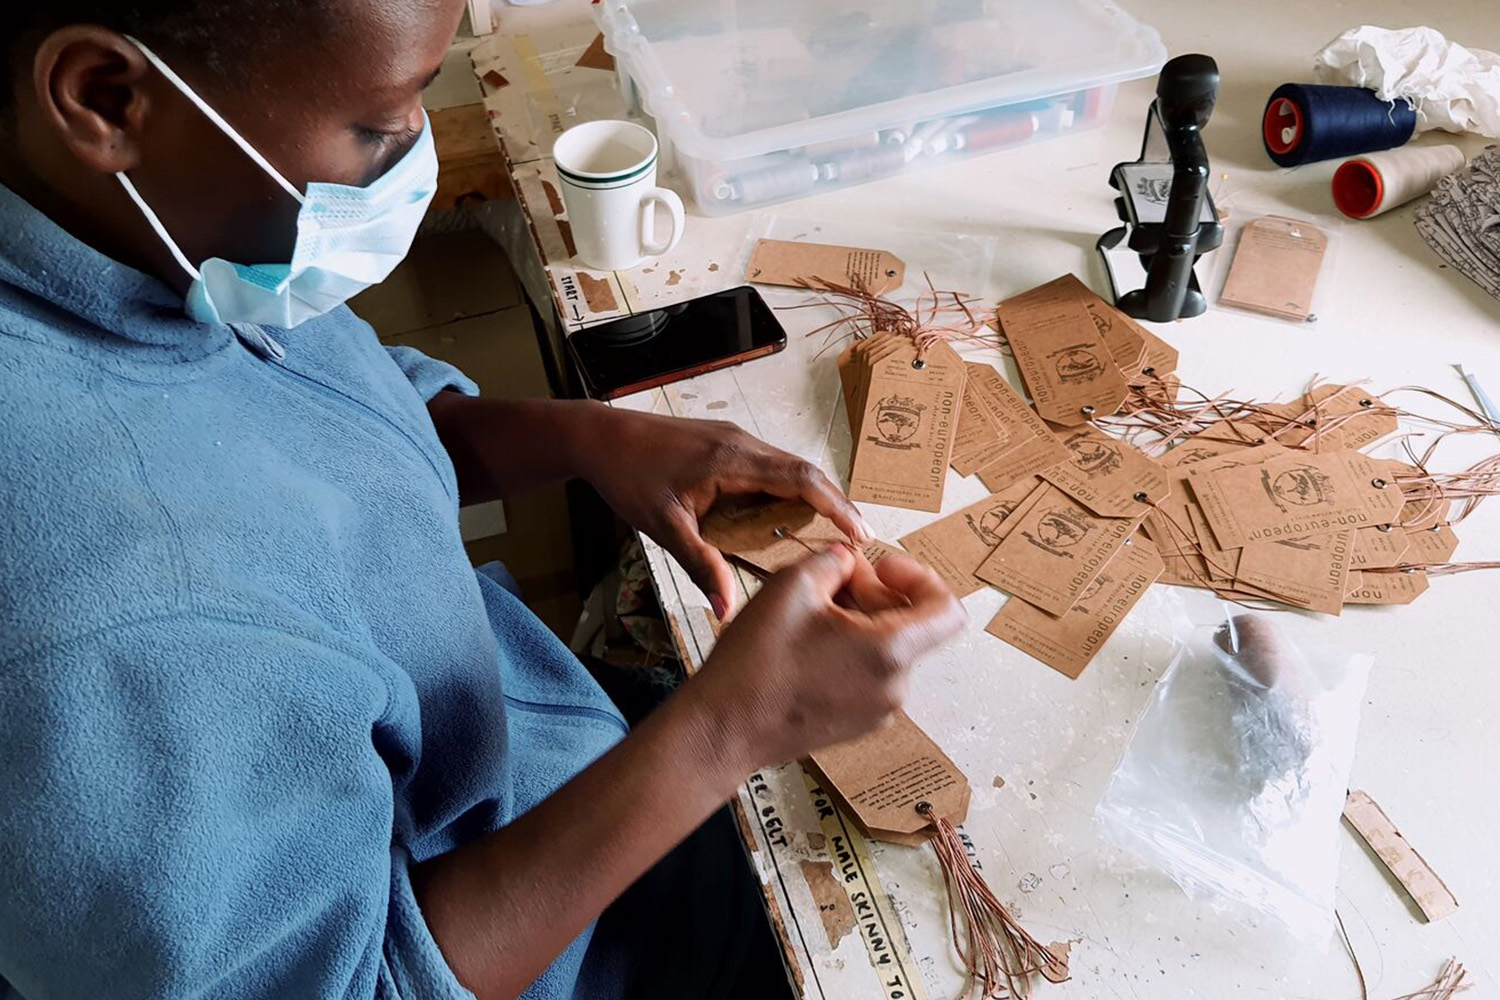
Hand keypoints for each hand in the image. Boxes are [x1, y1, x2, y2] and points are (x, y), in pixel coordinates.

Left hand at [579, 409, 872, 619]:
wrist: (600, 438)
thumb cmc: (628, 476)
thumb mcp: (664, 528)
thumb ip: (701, 565)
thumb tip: (727, 608)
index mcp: (732, 461)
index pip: (801, 479)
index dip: (836, 506)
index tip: (860, 533)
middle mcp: (742, 444)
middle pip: (805, 473)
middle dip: (834, 506)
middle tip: (856, 542)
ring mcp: (736, 441)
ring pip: (789, 468)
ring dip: (813, 498)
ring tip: (832, 535)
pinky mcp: (727, 445)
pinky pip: (770, 467)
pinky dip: (789, 491)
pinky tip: (788, 518)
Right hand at [685, 546, 965, 768]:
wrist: (722, 729)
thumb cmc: (755, 665)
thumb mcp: (792, 585)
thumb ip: (834, 561)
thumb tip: (848, 564)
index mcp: (890, 652)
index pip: (948, 610)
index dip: (920, 577)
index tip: (884, 569)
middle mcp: (894, 688)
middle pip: (910, 626)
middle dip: (876, 594)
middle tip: (833, 580)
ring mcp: (876, 712)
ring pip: (887, 650)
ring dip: (860, 621)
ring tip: (812, 611)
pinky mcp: (855, 724)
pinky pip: (869, 675)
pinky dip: (850, 651)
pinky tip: (807, 642)